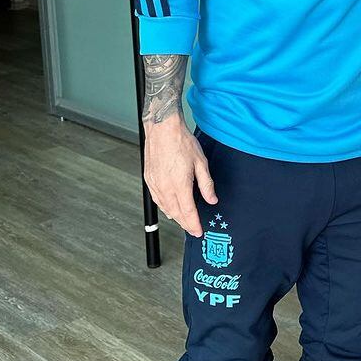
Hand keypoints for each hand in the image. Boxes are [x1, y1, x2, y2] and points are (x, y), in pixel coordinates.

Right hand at [143, 114, 216, 236]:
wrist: (163, 129)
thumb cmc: (181, 142)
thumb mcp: (201, 163)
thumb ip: (206, 184)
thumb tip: (211, 199)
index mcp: (179, 185)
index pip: (188, 212)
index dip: (194, 224)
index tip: (199, 231)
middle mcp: (165, 187)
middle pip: (176, 213)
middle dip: (185, 224)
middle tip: (193, 229)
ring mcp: (155, 184)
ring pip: (165, 208)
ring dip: (175, 217)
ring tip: (184, 221)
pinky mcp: (149, 179)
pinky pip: (157, 199)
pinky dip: (164, 207)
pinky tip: (169, 208)